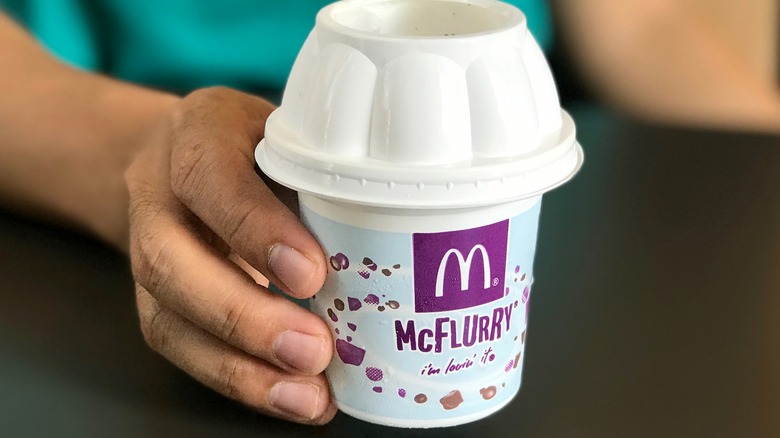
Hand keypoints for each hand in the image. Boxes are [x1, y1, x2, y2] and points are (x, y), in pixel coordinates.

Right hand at [124, 87, 335, 423]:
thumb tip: (402, 234)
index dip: (254, 229)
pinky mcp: (157, 300)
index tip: (311, 273)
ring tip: (306, 394)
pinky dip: (240, 381)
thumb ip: (323, 172)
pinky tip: (293, 397)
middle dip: (243, 317)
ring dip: (239, 368)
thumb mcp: (289, 134)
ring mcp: (149, 252)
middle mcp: (159, 195)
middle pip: (168, 262)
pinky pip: (182, 347)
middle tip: (313, 350)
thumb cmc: (252, 145)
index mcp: (197, 134)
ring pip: (166, 318)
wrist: (179, 160)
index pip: (210, 174)